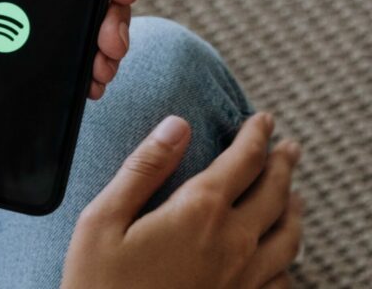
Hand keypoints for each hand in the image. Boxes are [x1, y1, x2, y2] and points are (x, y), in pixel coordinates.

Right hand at [62, 113, 302, 288]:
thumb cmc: (98, 284)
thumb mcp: (103, 219)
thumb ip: (144, 169)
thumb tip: (176, 125)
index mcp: (197, 213)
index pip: (242, 162)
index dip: (257, 135)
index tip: (264, 119)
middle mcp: (231, 244)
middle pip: (274, 193)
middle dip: (283, 164)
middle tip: (290, 146)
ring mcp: (242, 280)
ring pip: (287, 236)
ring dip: (294, 206)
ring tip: (294, 192)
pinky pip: (282, 279)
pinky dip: (287, 257)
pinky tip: (280, 254)